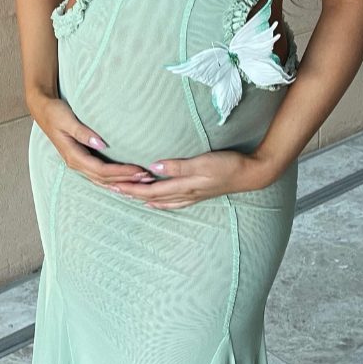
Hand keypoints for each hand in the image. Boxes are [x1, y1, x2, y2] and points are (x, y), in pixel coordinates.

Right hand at [33, 95, 154, 188]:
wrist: (43, 110)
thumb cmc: (55, 113)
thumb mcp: (67, 119)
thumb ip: (82, 132)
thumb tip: (101, 144)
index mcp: (73, 155)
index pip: (101, 170)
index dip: (121, 172)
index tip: (138, 170)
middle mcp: (76, 163)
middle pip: (104, 179)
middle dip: (125, 180)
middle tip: (147, 179)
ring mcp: (78, 163)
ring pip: (102, 180)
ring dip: (121, 182)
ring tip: (141, 183)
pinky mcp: (81, 159)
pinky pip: (98, 175)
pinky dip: (112, 180)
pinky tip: (123, 183)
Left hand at [107, 147, 272, 208]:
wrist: (251, 173)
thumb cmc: (228, 165)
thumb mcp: (203, 162)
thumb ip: (178, 166)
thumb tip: (153, 166)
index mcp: (184, 186)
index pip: (151, 189)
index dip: (132, 187)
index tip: (114, 184)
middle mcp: (186, 193)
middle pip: (152, 196)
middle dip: (131, 194)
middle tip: (112, 189)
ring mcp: (192, 195)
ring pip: (161, 200)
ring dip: (143, 198)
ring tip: (127, 196)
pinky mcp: (198, 192)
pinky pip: (173, 201)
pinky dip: (160, 201)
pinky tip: (155, 201)